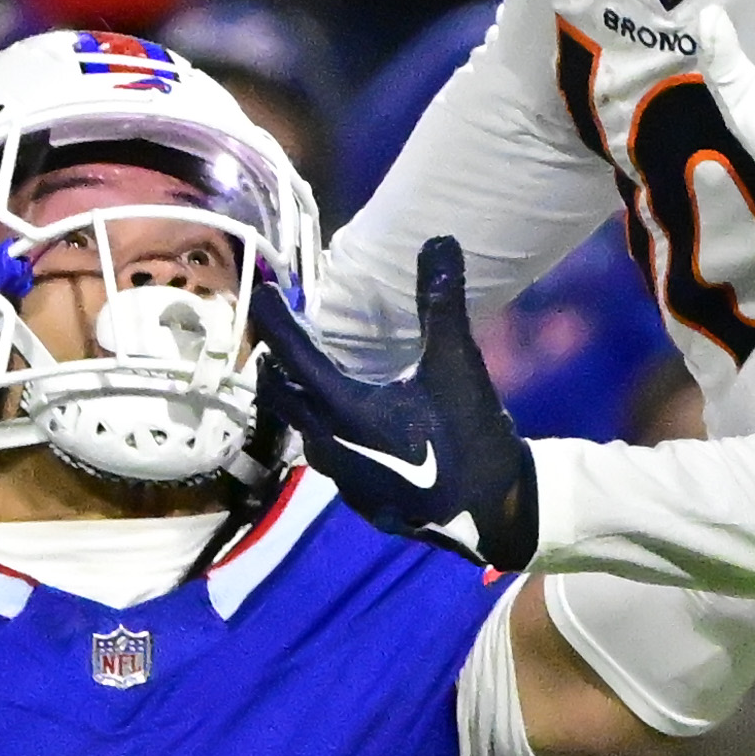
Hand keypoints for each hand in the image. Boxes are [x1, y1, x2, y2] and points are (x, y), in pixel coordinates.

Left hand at [258, 236, 534, 570]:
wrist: (492, 514)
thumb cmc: (470, 439)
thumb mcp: (457, 366)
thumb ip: (441, 304)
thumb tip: (440, 241)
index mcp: (344, 409)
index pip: (293, 355)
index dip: (276, 320)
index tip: (263, 294)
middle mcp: (330, 445)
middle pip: (283, 398)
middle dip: (274, 366)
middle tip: (272, 340)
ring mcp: (342, 479)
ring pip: (302, 432)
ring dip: (296, 403)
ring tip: (298, 381)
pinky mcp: (361, 500)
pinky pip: (327, 459)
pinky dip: (323, 433)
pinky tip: (341, 429)